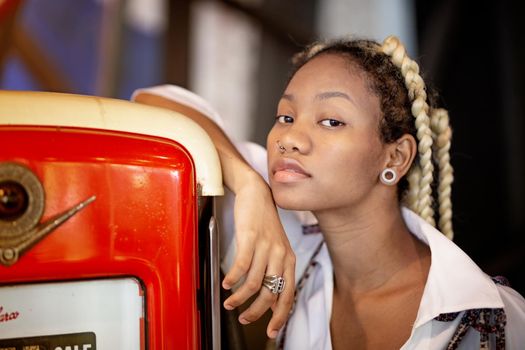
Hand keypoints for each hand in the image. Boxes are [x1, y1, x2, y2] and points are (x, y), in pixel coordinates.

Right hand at [222, 172, 295, 338]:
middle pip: (270, 293)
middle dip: (256, 312)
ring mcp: (266, 246)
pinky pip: (241, 265)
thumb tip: (268, 297)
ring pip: (254, 283)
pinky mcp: (250, 237)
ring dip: (239, 298)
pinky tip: (225, 283)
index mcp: (289, 259)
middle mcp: (280, 254)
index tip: (271, 331)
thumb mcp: (276, 246)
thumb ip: (275, 269)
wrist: (257, 193)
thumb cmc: (264, 222)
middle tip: (244, 317)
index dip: (280, 316)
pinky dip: (232, 278)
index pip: (288, 294)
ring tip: (229, 302)